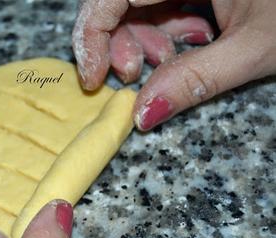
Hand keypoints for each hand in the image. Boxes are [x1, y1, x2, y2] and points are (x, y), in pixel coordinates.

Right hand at [73, 0, 275, 129]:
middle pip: (120, 0)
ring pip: (139, 4)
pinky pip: (162, 3)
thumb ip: (196, 80)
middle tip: (138, 75)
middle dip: (122, 42)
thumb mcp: (256, 47)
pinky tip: (191, 43)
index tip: (94, 78)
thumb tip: (143, 114)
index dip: (92, 35)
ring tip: (172, 61)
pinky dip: (167, 31)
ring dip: (146, 40)